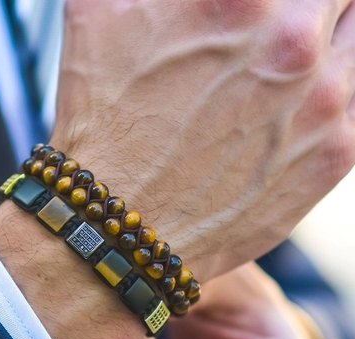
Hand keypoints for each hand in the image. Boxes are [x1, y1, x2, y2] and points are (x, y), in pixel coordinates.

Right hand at [0, 0, 354, 338]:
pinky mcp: (334, 156)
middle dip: (308, 8)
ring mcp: (325, 103)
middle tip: (276, 32)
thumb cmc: (104, 130)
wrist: (120, 225)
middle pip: (337, 0)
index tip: (253, 12)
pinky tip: (299, 107)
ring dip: (333, 43)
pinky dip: (337, 92)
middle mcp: (294, 44)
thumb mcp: (98, 18)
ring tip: (285, 69)